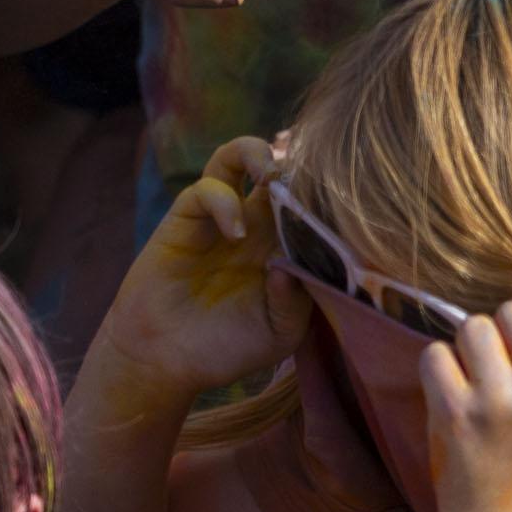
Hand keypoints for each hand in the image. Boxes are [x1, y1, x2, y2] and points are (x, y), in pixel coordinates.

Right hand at [100, 136, 308, 395]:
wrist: (167, 357)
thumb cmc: (227, 347)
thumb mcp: (279, 332)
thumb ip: (295, 299)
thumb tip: (296, 263)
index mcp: (285, 247)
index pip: (311, 203)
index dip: (326, 196)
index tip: (345, 202)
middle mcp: (256, 224)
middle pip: (280, 169)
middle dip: (296, 164)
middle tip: (308, 178)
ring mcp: (220, 217)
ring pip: (237, 158)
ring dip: (258, 154)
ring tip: (271, 174)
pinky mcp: (184, 218)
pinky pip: (206, 188)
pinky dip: (223, 202)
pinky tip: (235, 233)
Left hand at [424, 286, 511, 511]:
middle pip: (510, 313)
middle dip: (501, 330)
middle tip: (502, 365)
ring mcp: (500, 400)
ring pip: (472, 327)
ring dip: (469, 347)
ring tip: (480, 381)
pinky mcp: (455, 411)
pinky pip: (435, 353)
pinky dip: (438, 367)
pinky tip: (454, 393)